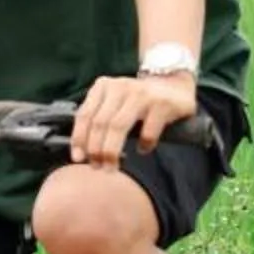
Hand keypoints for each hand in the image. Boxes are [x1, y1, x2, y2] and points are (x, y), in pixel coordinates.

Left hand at [70, 69, 198, 166]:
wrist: (175, 86)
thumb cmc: (139, 101)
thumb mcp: (115, 102)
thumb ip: (98, 119)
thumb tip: (81, 152)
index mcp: (104, 86)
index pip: (85, 114)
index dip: (79, 138)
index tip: (78, 158)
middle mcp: (121, 86)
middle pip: (100, 122)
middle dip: (95, 149)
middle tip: (97, 167)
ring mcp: (142, 93)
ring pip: (118, 126)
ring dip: (111, 151)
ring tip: (111, 167)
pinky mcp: (162, 103)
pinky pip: (147, 130)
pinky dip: (143, 144)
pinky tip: (143, 149)